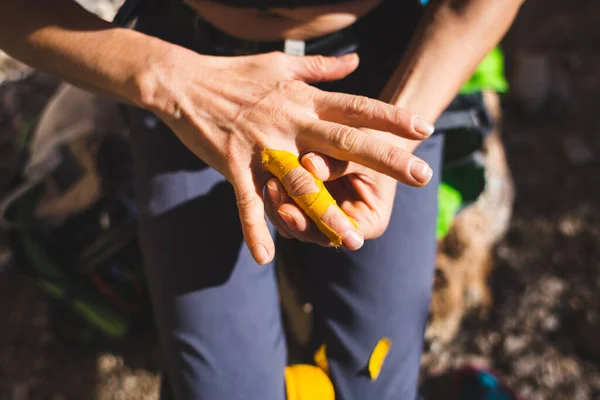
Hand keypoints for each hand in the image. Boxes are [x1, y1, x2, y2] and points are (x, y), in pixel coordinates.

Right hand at [138, 48, 433, 263]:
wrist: (183, 81)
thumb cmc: (235, 73)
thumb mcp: (282, 64)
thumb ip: (323, 68)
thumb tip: (357, 61)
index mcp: (304, 99)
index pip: (355, 107)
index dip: (390, 117)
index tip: (423, 129)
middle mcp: (289, 122)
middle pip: (343, 142)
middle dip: (384, 160)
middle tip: (422, 177)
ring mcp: (262, 145)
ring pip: (301, 183)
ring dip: (327, 213)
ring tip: (354, 241)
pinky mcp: (233, 164)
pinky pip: (247, 201)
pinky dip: (255, 229)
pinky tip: (266, 258)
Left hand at [264, 142, 399, 250]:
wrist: (369, 125)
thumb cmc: (375, 139)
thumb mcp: (362, 149)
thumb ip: (338, 161)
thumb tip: (310, 164)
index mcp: (368, 221)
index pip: (339, 235)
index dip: (316, 227)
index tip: (293, 212)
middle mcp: (344, 224)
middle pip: (313, 234)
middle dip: (292, 219)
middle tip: (275, 195)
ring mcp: (322, 214)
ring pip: (295, 225)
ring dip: (278, 208)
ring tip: (271, 183)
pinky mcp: (305, 200)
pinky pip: (286, 206)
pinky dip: (276, 196)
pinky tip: (267, 177)